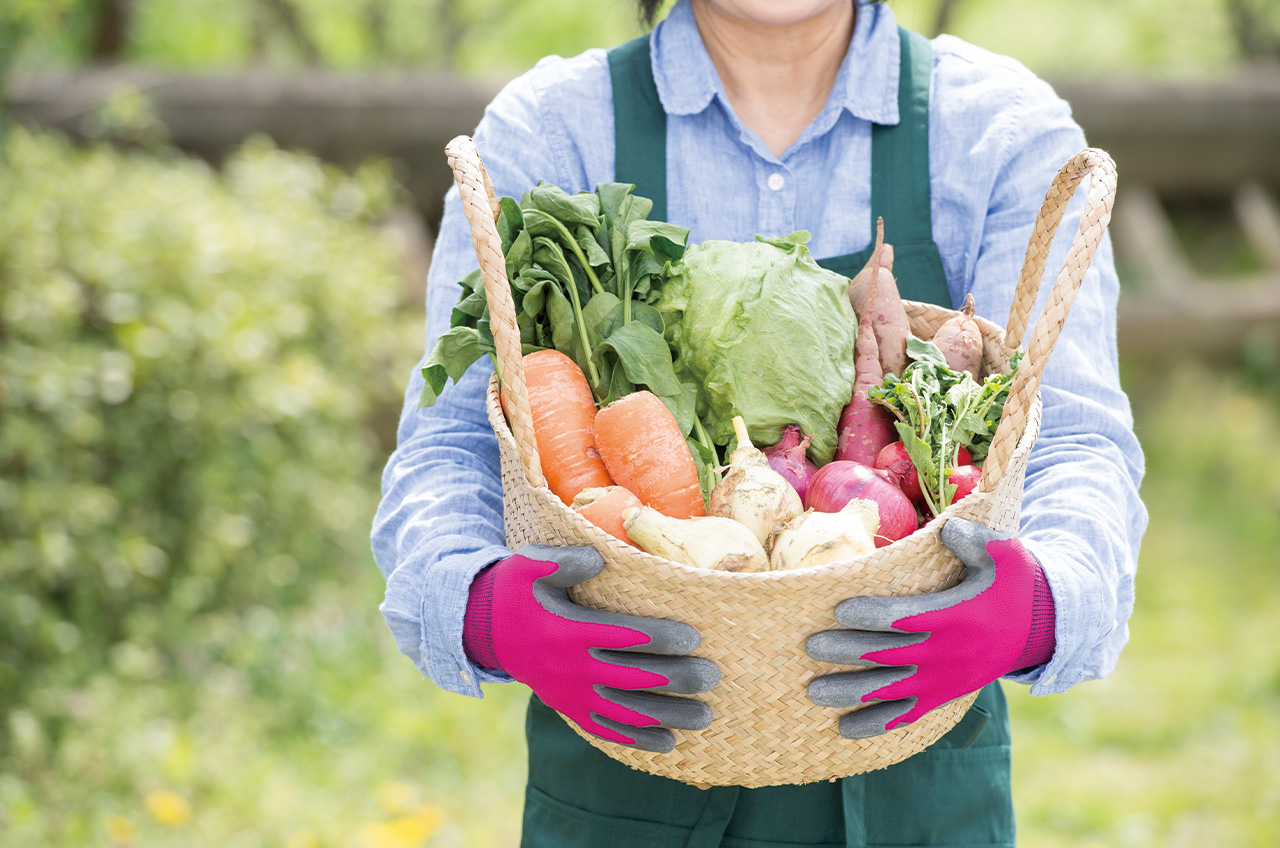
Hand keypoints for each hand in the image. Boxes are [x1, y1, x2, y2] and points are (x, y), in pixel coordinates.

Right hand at [463, 544, 719, 752]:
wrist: (484, 630)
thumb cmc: (516, 590)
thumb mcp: (530, 564)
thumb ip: (563, 560)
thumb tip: (598, 557)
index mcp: (568, 631)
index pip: (622, 637)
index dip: (659, 638)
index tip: (693, 638)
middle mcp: (572, 668)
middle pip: (633, 678)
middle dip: (675, 679)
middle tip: (711, 676)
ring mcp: (571, 694)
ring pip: (626, 711)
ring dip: (667, 716)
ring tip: (705, 716)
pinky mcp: (569, 708)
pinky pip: (606, 730)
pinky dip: (638, 739)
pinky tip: (669, 743)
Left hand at [805, 518, 1054, 738]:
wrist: (1040, 627)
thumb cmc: (1012, 583)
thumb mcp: (1004, 554)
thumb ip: (975, 541)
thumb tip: (948, 530)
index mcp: (959, 616)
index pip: (908, 618)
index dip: (873, 616)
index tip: (839, 611)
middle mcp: (949, 654)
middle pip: (889, 655)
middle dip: (848, 652)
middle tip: (812, 647)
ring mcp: (945, 680)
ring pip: (891, 691)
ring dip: (851, 692)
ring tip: (814, 691)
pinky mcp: (945, 696)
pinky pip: (907, 715)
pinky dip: (876, 724)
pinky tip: (844, 730)